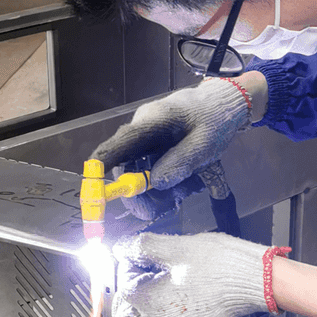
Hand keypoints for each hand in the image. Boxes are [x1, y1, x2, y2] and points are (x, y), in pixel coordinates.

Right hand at [92, 78, 253, 218]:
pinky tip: (180, 188)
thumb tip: (157, 182)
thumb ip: (181, 161)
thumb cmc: (214, 118)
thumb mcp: (204, 142)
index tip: (93, 192)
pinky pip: (150, 171)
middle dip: (135, 193)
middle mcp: (141, 131)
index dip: (100, 170)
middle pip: (124, 167)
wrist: (223, 104)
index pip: (117, 146)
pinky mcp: (155, 148)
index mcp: (150, 122)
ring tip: (178, 197)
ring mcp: (147, 140)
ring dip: (152, 192)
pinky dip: (162, 184)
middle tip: (152, 212)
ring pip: (137, 172)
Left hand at [111, 232, 267, 316]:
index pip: (122, 295)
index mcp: (151, 303)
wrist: (258, 282)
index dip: (127, 276)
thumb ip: (144, 247)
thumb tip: (123, 247)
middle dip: (126, 310)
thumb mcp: (177, 246)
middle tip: (135, 292)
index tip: (137, 265)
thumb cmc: (220, 264)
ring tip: (155, 305)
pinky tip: (179, 312)